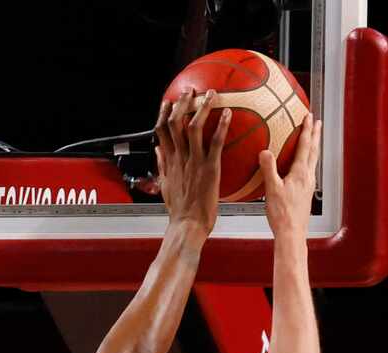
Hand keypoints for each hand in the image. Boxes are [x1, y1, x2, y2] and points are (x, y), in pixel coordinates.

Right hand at [137, 92, 227, 237]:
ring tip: (210, 94)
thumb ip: (162, 166)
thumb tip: (159, 152)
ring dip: (201, 107)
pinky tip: (228, 113)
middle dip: (181, 103)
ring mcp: (193, 162)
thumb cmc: (180, 212)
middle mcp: (179, 158)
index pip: (161, 131)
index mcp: (169, 162)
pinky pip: (215, 142)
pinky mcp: (208, 168)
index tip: (168, 102)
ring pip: (193, 127)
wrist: (187, 226)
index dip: (163, 113)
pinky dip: (221, 126)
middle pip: (175, 123)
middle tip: (190, 91)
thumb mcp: (165, 187)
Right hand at [260, 113, 320, 241]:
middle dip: (315, 134)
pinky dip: (309, 161)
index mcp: (300, 173)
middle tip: (317, 122)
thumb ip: (269, 169)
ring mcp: (308, 185)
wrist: (292, 234)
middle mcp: (307, 177)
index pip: (304, 146)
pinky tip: (304, 165)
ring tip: (314, 138)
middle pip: (314, 150)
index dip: (306, 130)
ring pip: (313, 160)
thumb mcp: (272, 190)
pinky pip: (309, 171)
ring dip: (314, 146)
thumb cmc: (282, 215)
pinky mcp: (306, 194)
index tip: (308, 116)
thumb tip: (265, 151)